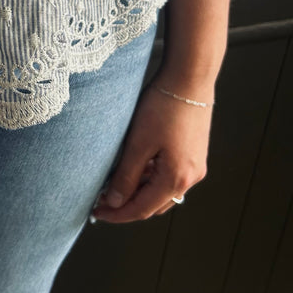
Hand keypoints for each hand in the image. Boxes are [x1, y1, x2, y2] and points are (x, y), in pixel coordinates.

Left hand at [91, 68, 213, 222]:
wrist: (189, 78)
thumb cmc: (164, 106)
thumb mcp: (138, 143)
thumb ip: (126, 176)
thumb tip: (115, 202)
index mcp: (176, 179)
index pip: (142, 210)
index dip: (117, 214)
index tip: (96, 212)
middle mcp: (191, 178)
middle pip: (154, 204)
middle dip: (127, 205)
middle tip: (101, 199)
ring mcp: (195, 167)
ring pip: (162, 192)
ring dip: (139, 192)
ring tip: (115, 182)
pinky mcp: (194, 155)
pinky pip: (170, 177)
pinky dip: (151, 179)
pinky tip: (135, 167)